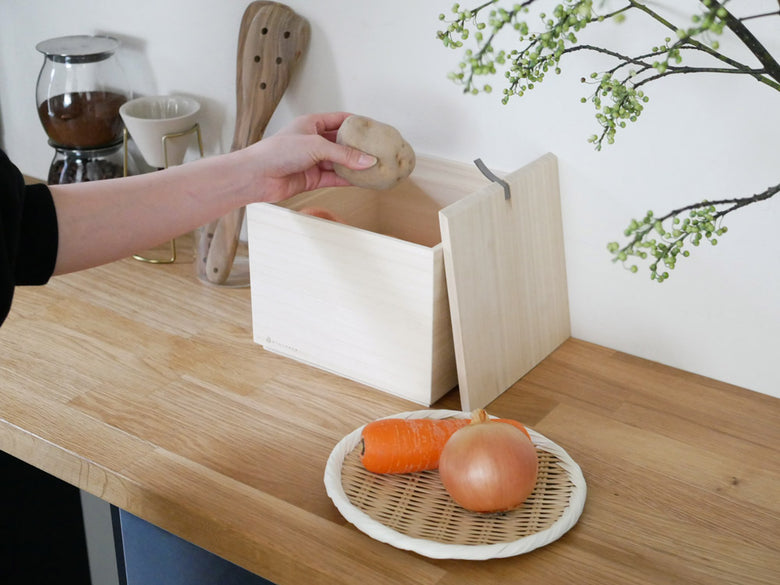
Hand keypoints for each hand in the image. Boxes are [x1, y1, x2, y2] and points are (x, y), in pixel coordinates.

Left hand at [242, 112, 376, 201]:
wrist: (257, 176)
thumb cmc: (278, 152)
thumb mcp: (316, 146)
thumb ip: (344, 155)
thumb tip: (369, 160)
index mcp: (312, 124)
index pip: (340, 119)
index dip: (358, 123)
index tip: (376, 129)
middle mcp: (314, 141)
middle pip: (343, 143)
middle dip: (360, 148)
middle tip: (380, 150)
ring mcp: (314, 161)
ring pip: (341, 162)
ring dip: (356, 166)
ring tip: (376, 168)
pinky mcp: (312, 179)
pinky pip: (335, 178)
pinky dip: (349, 180)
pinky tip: (363, 181)